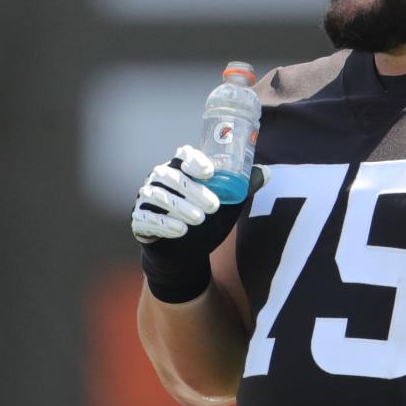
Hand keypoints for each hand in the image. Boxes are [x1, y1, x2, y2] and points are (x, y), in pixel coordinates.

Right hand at [131, 145, 265, 303]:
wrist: (186, 251)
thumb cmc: (206, 219)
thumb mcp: (227, 204)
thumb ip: (244, 187)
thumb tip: (265, 173)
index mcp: (181, 168)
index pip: (183, 154)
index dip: (195, 160)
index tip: (210, 172)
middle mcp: (160, 178)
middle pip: (171, 176)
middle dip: (193, 190)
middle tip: (214, 206)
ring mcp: (147, 198)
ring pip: (158, 195)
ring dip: (180, 207)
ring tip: (199, 220)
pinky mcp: (139, 218)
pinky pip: (146, 217)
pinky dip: (163, 223)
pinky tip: (180, 231)